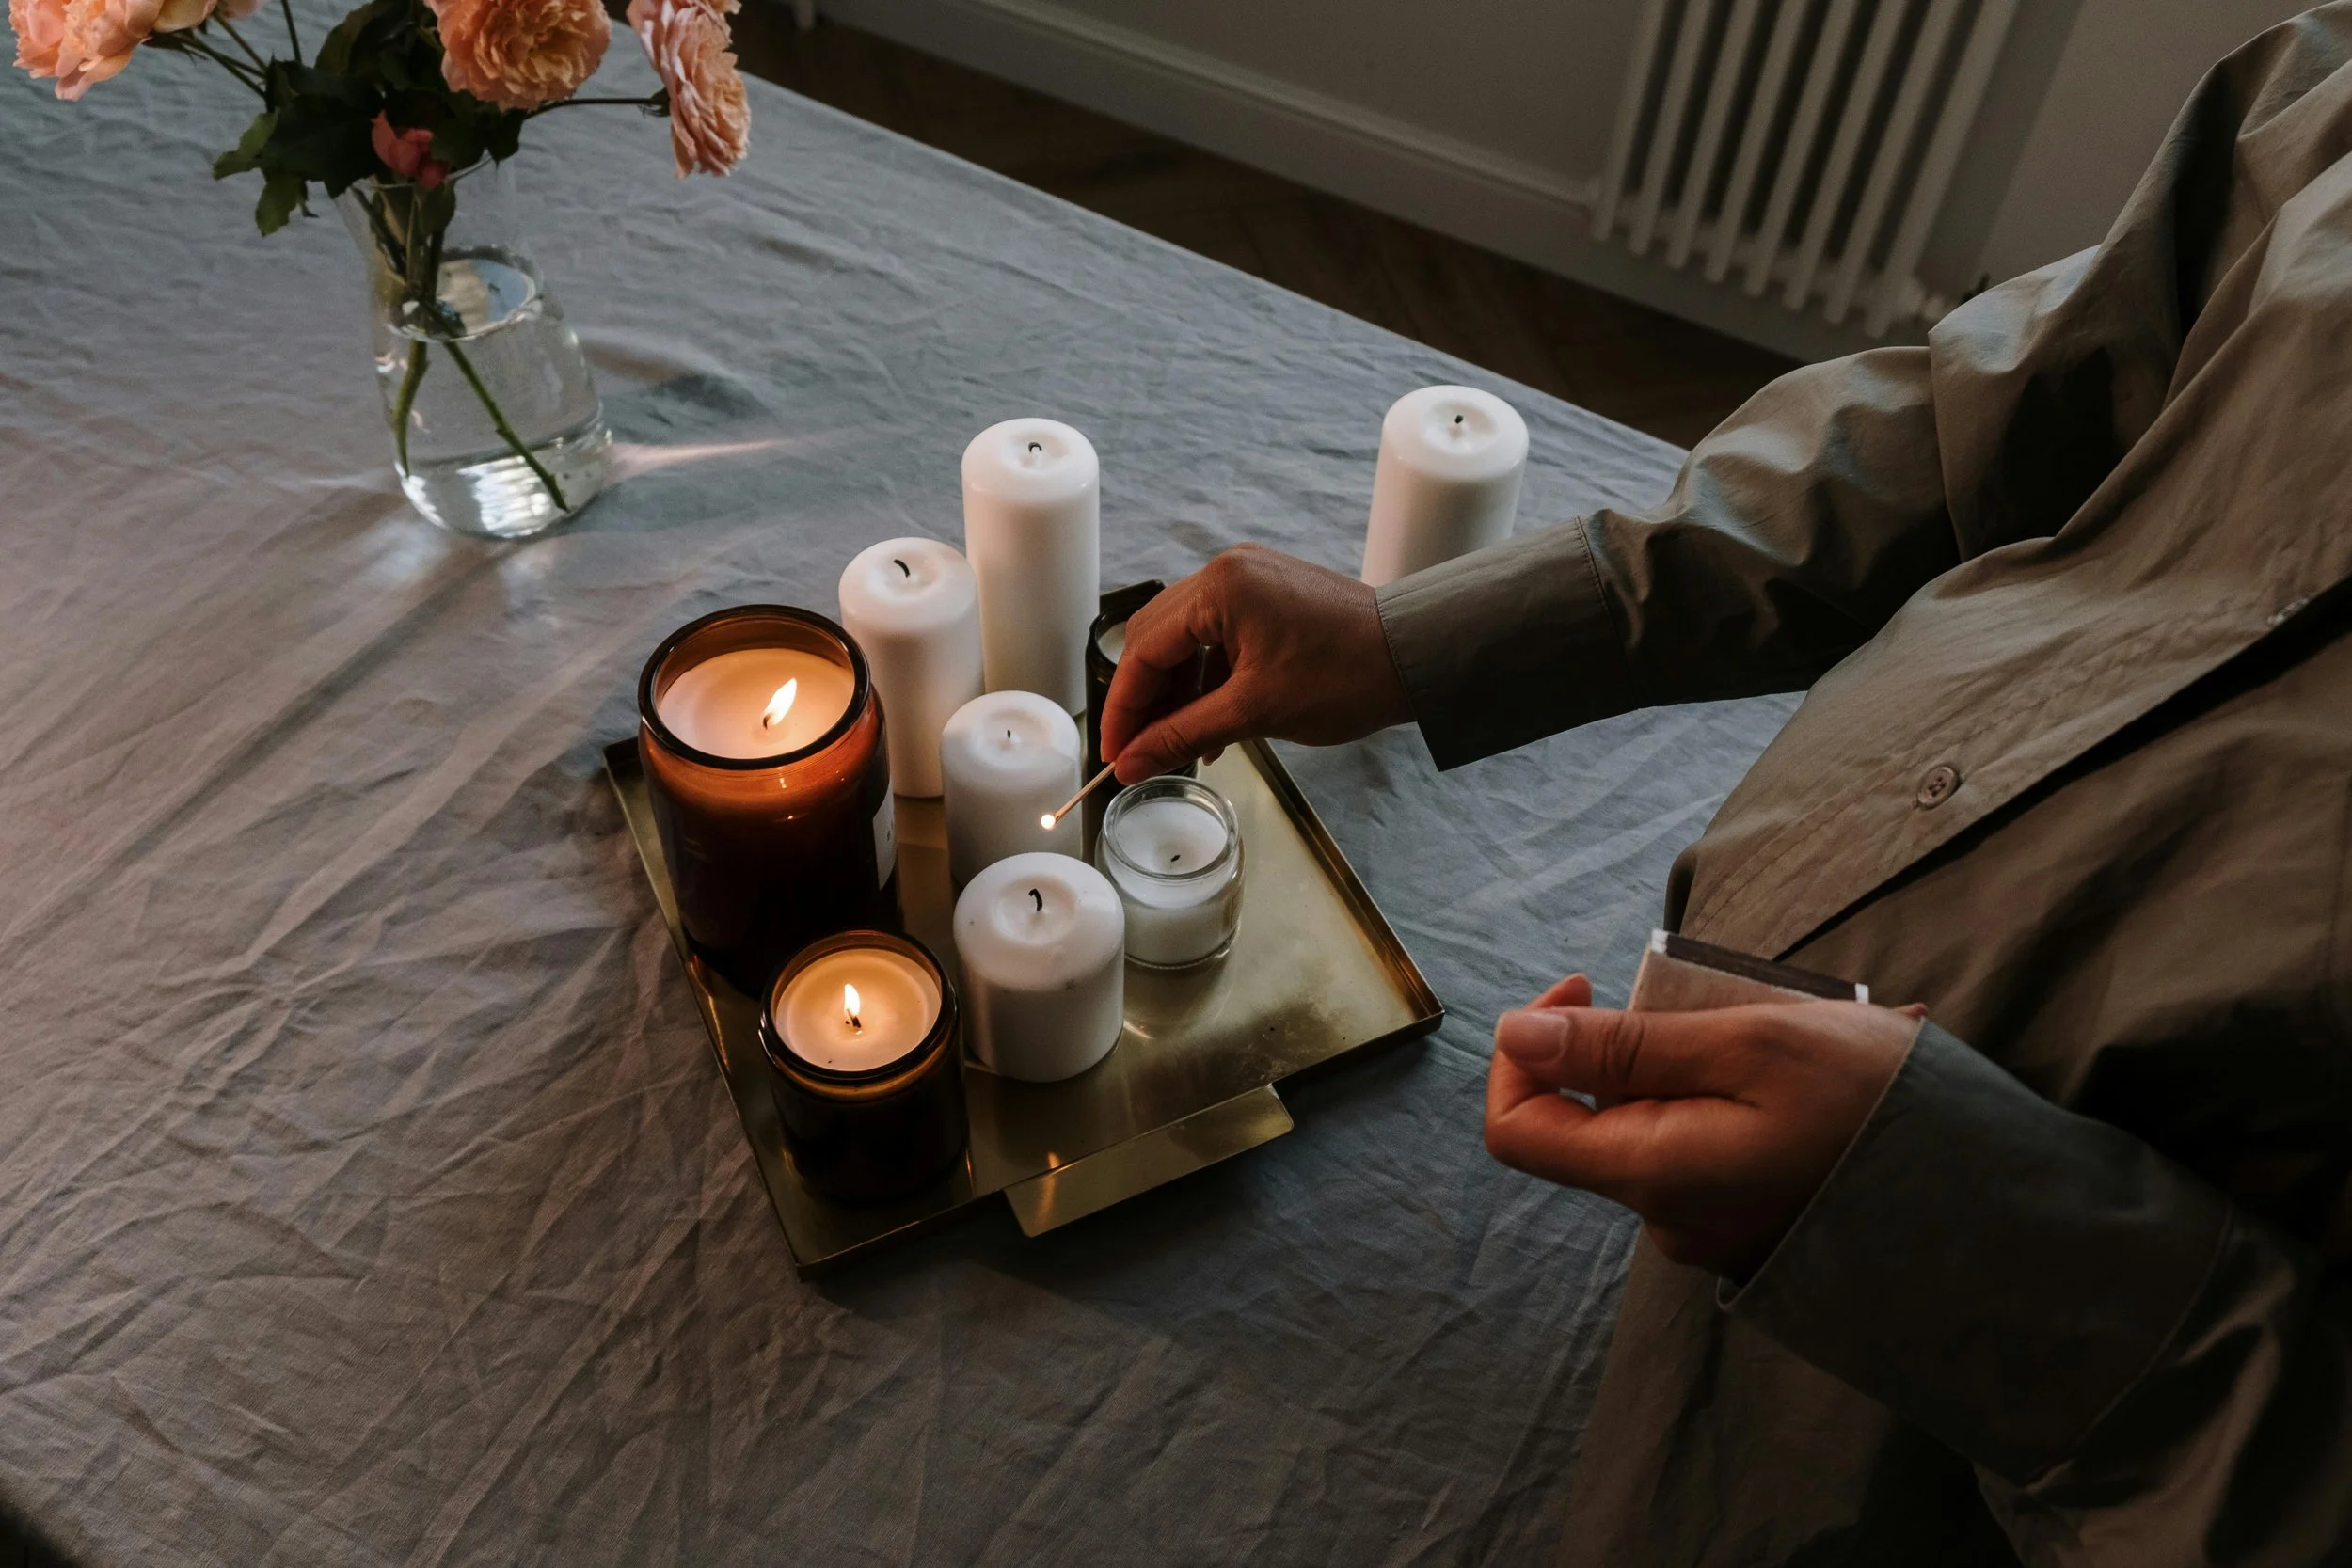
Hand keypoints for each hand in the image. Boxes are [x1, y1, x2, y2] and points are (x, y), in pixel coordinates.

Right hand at [1100, 544, 1412, 782]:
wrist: (1420, 657)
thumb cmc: (1345, 677)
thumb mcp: (1254, 713)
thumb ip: (1182, 736)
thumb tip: (1130, 764)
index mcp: (1219, 588)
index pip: (1143, 650)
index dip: (1124, 710)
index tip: (1114, 755)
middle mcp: (1228, 571)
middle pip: (1158, 639)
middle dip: (1146, 700)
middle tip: (1139, 752)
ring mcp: (1252, 579)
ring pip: (1188, 641)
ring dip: (1179, 693)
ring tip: (1181, 745)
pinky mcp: (1272, 595)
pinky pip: (1220, 637)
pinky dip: (1210, 680)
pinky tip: (1214, 725)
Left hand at [1483, 975, 1922, 1278]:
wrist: (1997, 1207)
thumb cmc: (1876, 1110)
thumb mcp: (1748, 1044)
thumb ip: (1623, 1047)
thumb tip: (1514, 1038)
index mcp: (1651, 1176)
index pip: (1517, 1131)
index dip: (1525, 1052)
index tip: (1584, 986)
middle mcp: (1667, 1219)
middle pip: (1597, 1120)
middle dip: (1640, 1045)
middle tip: (1721, 1001)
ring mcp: (1711, 1231)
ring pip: (1661, 1127)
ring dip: (1701, 1066)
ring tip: (1795, 1034)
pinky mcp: (1754, 1228)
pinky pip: (1712, 1151)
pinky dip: (1740, 1101)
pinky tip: (1814, 1077)